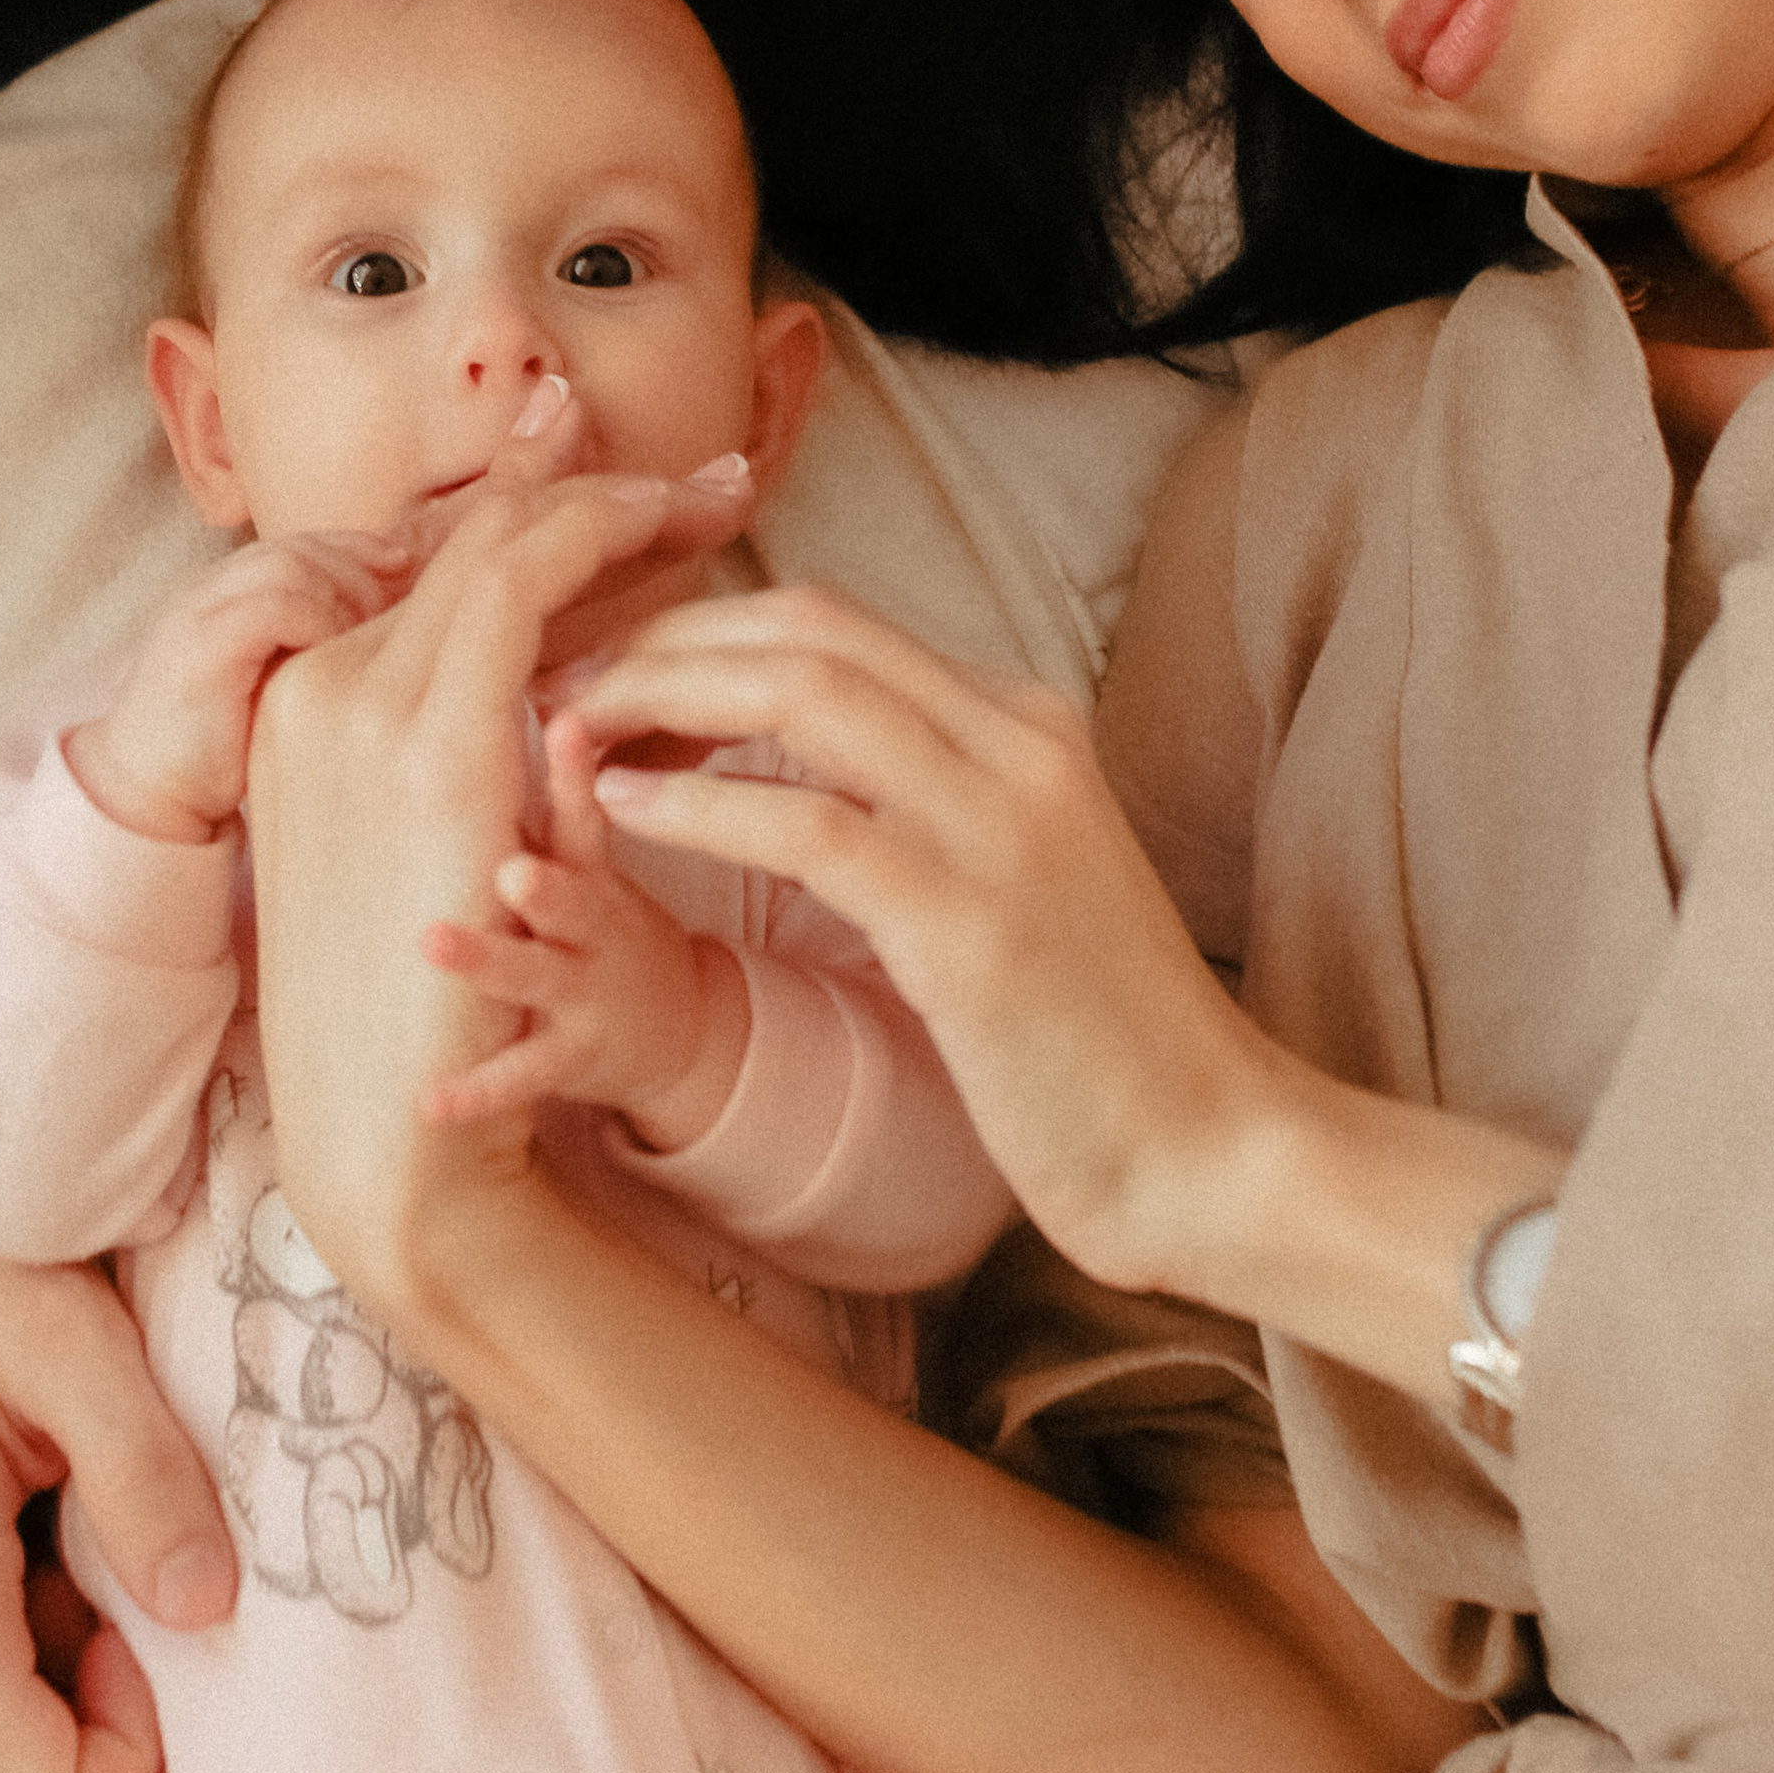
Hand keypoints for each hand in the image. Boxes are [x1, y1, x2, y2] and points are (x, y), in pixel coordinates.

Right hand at [70, 530, 414, 840]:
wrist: (152, 800)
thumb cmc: (228, 749)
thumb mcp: (280, 682)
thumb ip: (316, 644)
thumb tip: (396, 619)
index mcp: (225, 595)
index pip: (301, 542)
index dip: (358, 546)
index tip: (406, 564)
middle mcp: (207, 593)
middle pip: (300, 547)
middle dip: (360, 564)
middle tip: (401, 597)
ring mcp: (197, 617)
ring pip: (289, 567)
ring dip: (346, 592)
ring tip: (377, 630)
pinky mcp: (199, 650)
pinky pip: (272, 608)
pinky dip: (318, 622)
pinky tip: (344, 657)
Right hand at [247, 441, 754, 1316]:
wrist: (379, 1126)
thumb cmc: (412, 990)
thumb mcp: (421, 842)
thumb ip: (461, 740)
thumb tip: (555, 681)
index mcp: (311, 694)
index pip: (443, 559)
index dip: (547, 501)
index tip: (646, 482)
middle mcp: (322, 684)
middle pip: (476, 536)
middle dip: (597, 487)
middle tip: (714, 474)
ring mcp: (362, 713)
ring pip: (503, 555)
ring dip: (614, 510)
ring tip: (711, 495)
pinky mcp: (427, 765)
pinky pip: (523, 623)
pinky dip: (602, 567)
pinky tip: (680, 564)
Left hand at [418, 709, 749, 1147]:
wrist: (648, 1023)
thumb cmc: (590, 902)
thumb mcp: (583, 831)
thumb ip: (546, 760)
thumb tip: (495, 649)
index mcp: (583, 849)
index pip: (580, 790)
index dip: (573, 758)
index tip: (561, 715)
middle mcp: (587, 913)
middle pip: (568, 872)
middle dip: (546, 857)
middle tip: (509, 852)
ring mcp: (575, 986)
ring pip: (535, 969)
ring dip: (491, 957)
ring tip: (436, 943)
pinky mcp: (562, 1055)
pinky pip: (514, 1074)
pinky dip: (473, 1087)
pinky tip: (428, 1099)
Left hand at [559, 583, 1269, 1295]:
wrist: (1211, 1150)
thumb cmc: (1099, 1034)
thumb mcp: (1020, 875)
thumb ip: (930, 798)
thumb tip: (800, 763)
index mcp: (1025, 720)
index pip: (835, 621)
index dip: (703, 631)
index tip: (612, 672)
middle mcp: (1016, 743)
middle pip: (804, 631)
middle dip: (666, 644)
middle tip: (562, 687)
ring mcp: (998, 823)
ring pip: (798, 695)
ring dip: (662, 702)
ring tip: (568, 734)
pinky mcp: (969, 921)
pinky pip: (805, 827)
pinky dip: (698, 807)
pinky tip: (621, 815)